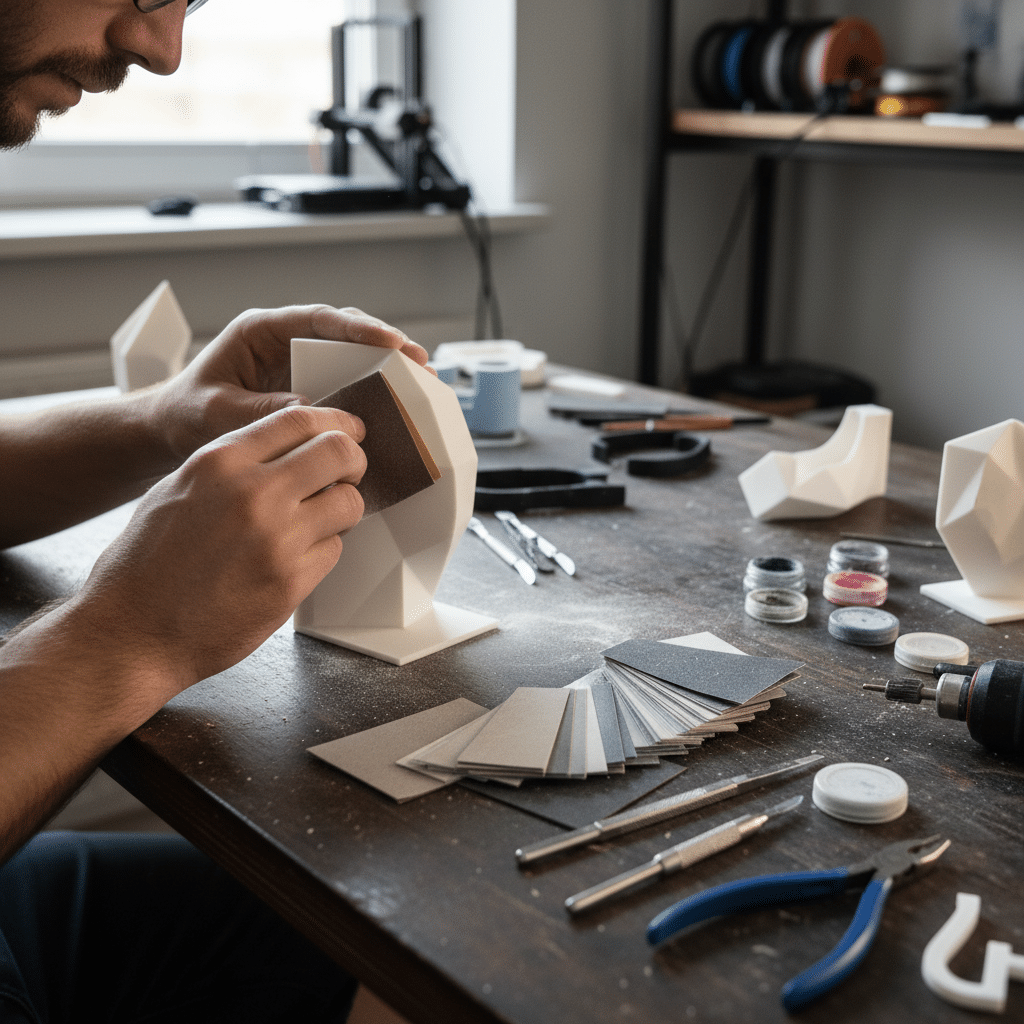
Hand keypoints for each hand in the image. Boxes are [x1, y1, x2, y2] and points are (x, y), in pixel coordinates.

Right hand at [66, 403, 366, 696]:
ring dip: (342, 509)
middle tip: (347, 474)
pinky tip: (295, 557)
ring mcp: (277, 539)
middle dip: (351, 461)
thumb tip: (285, 450)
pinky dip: (323, 551)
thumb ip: (233, 464)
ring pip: (349, 502)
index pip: (299, 418)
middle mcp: (253, 494)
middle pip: (339, 453)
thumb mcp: (178, 488)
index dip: (333, 423)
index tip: (346, 432)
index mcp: (220, 463)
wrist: (132, 632)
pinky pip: (334, 550)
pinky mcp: (292, 582)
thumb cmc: (145, 565)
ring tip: (318, 520)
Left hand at [148, 304, 429, 464]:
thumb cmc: (185, 414)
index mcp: (260, 331)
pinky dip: (371, 395)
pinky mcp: (308, 390)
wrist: (171, 432)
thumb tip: (311, 411)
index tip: (389, 342)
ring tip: (420, 383)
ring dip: (386, 369)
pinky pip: (346, 386)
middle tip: (419, 362)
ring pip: (352, 358)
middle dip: (385, 344)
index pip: (316, 319)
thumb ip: (261, 410)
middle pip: (345, 333)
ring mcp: (300, 366)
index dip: (356, 328)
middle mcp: (286, 342)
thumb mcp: (215, 412)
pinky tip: (395, 409)